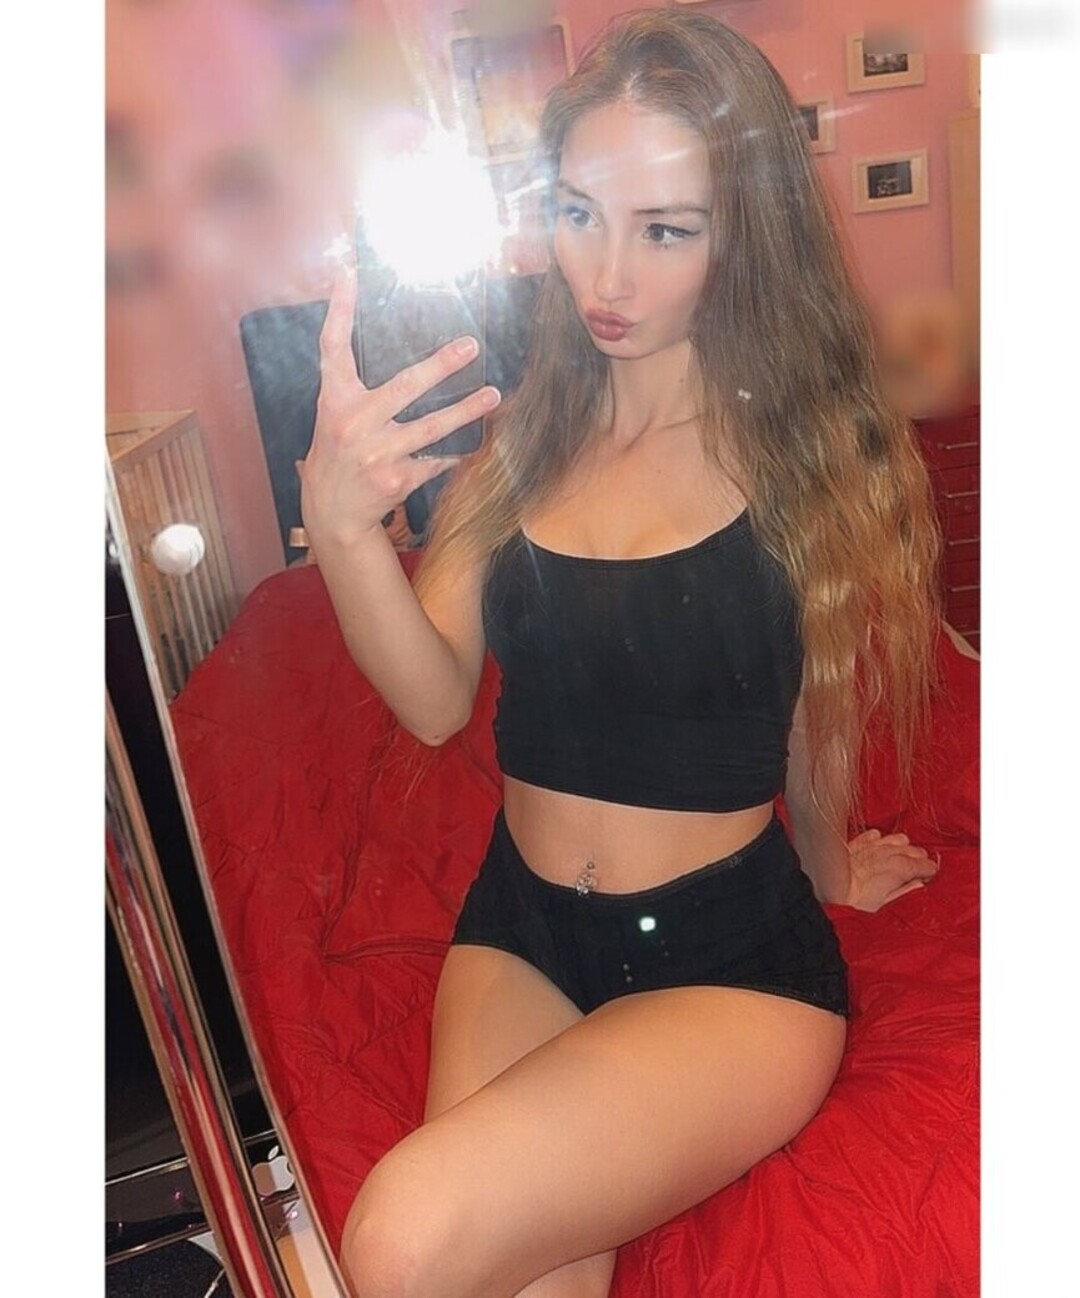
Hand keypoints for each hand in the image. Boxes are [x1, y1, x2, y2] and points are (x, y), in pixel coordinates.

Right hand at [298, 269, 499, 549]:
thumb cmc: (338, 451)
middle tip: (470, 346)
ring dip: (466, 410)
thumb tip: (390, 342)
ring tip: (493, 396)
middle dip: (441, 366)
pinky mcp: (397, 479)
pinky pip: (436, 458)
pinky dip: (456, 450)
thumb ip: (353, 383)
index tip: (350, 276)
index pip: (333, 347)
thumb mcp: (334, 413)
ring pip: (432, 426)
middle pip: (404, 386)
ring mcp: (376, 453)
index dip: (339, 310)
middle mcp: (353, 423)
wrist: (333, 509)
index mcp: (335, 399)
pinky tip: (477, 440)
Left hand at [844, 828, 939, 911]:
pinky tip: (880, 846)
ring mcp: (873, 846)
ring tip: (903, 857)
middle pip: (912, 850)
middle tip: (920, 867)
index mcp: (899, 869)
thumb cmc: (854, 901)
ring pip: (897, 839)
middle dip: (919, 858)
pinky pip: (875, 835)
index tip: (931, 873)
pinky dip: (881, 840)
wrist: (829, 889)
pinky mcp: (858, 842)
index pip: (923, 864)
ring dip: (903, 847)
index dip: (929, 868)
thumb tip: (919, 885)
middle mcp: (888, 854)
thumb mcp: (885, 905)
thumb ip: (905, 891)